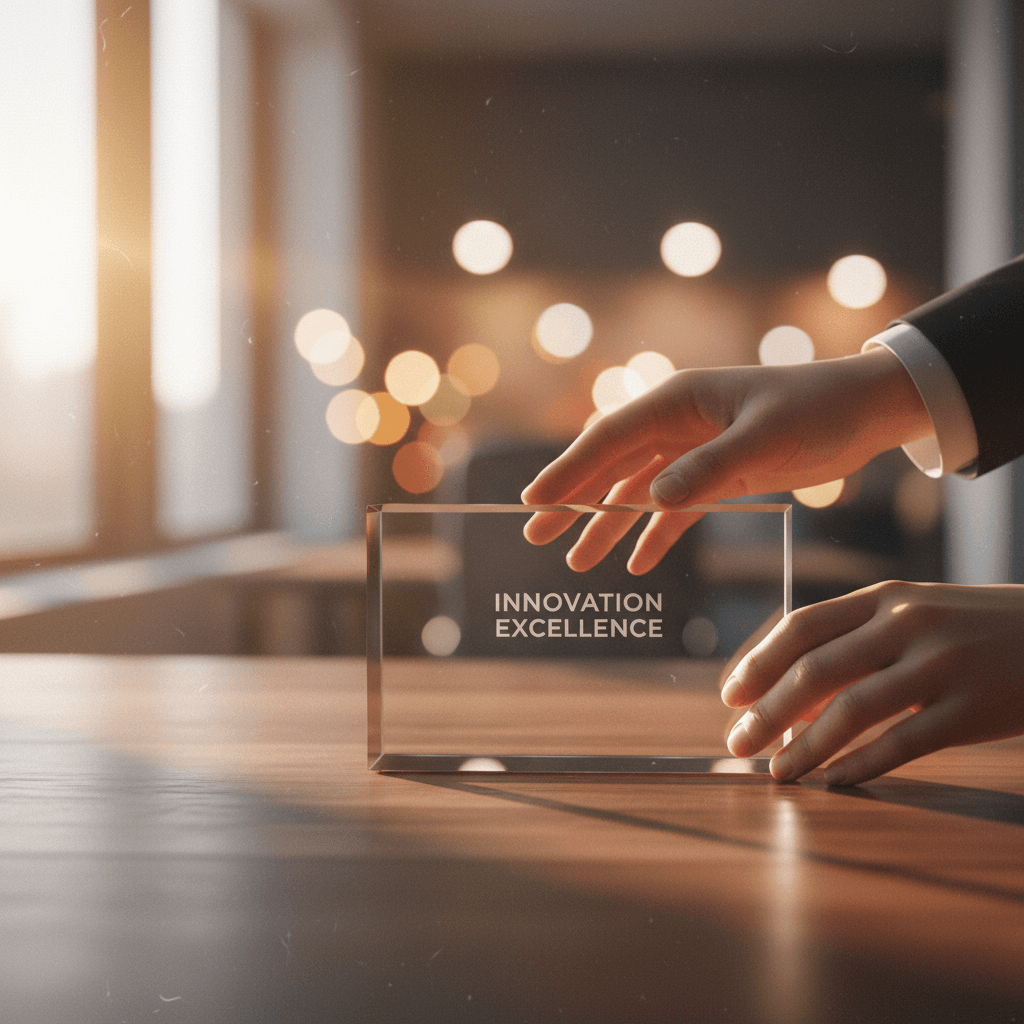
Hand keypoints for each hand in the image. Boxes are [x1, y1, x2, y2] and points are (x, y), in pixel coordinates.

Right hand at [521, 346, 931, 573]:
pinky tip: (640, 563)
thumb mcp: (765, 438)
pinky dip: (656, 532)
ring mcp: (694, 449)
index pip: (610, 438)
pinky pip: (675, 507)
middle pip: (612, 464)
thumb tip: (652, 499)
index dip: (569, 470)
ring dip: (609, 524)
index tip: (534, 501)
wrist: (867, 409)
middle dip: (574, 499)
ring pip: (638, 490)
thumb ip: (708, 468)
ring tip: (578, 561)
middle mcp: (677, 422)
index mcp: (678, 400)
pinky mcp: (717, 473)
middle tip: (536, 533)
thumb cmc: (818, 409)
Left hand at [721, 581, 1023, 783]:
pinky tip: (834, 782)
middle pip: (815, 669)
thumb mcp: (915, 618)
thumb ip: (856, 646)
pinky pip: (902, 744)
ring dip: (804, 747)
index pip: (801, 625)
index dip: (758, 662)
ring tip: (777, 772)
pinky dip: (860, 766)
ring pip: (851, 711)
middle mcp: (907, 625)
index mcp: (885, 599)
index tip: (731, 695)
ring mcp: (942, 666)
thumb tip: (790, 697)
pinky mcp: (973, 710)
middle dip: (767, 711)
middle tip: (737, 742)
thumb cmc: (974, 629)